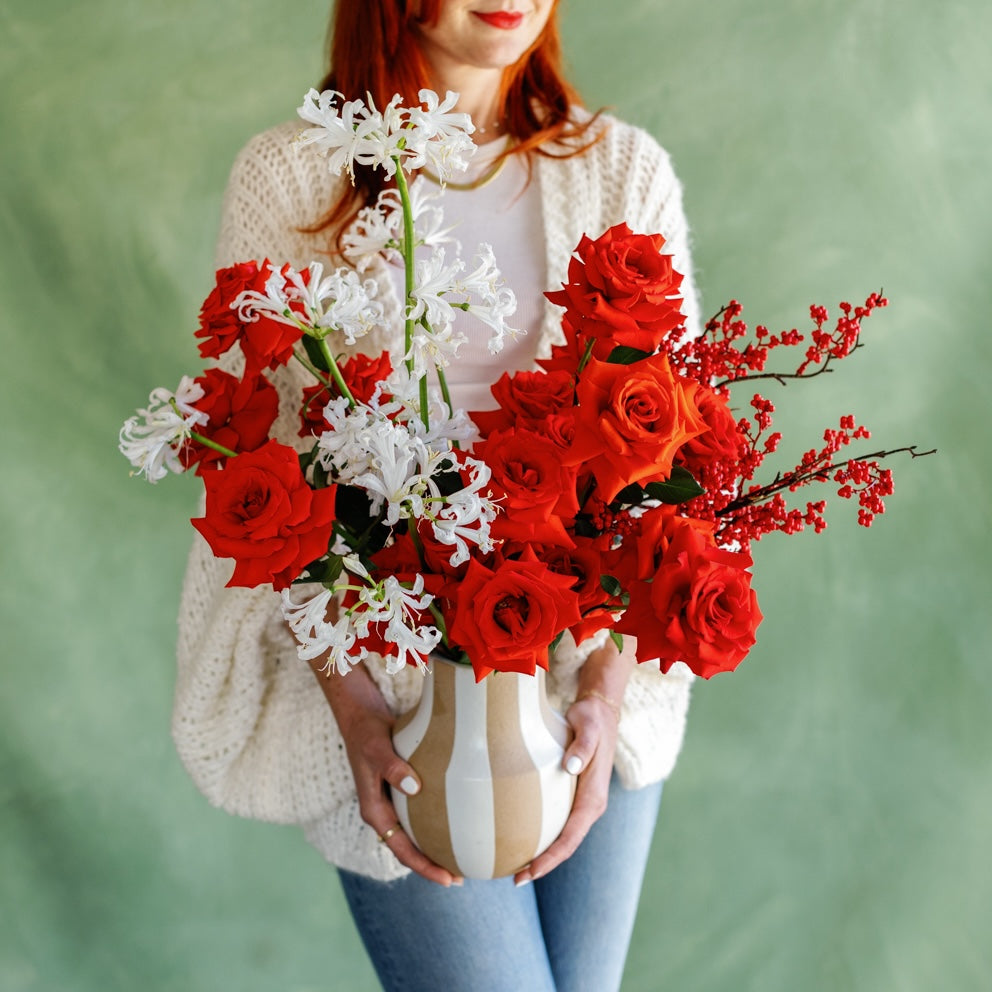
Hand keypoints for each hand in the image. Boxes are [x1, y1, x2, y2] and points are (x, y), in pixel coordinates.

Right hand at [308, 659, 462, 887]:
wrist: (360, 713)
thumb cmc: (365, 731)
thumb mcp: (376, 748)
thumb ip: (392, 767)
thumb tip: (414, 788)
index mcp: (374, 811)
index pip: (401, 850)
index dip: (424, 867)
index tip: (448, 879)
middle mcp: (383, 811)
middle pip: (409, 849)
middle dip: (433, 865)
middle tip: (462, 877)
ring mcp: (391, 801)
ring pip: (415, 834)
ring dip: (434, 846)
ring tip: (461, 855)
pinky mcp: (401, 788)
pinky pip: (419, 814)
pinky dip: (435, 823)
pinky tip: (456, 820)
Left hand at [513, 634, 634, 885]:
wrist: (599, 711)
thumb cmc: (591, 718)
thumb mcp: (588, 725)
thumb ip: (583, 745)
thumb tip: (572, 766)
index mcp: (594, 797)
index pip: (572, 836)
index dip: (552, 857)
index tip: (530, 871)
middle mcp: (591, 806)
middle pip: (567, 845)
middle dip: (544, 864)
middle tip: (515, 880)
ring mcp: (583, 803)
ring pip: (563, 838)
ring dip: (543, 855)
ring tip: (516, 870)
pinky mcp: (574, 797)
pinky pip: (559, 824)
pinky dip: (544, 837)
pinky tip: (522, 841)